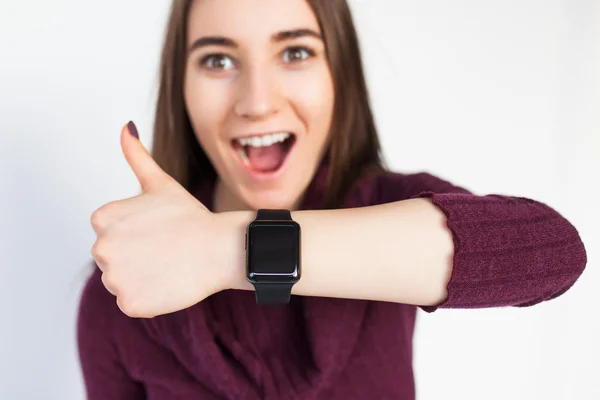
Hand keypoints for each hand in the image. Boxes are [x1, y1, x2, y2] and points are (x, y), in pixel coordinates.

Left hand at [90, 122, 225, 317]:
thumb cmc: (192, 216)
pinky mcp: (129, 303)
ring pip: (120, 282)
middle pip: (113, 259)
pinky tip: (169, 283)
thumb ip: (136, 156)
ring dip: (141, 278)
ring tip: (168, 265)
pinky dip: (149, 298)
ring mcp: (115, 278)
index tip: (158, 231)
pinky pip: (132, 303)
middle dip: (136, 256)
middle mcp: (101, 247)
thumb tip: (125, 127)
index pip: (110, 233)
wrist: (220, 248)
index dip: (136, 234)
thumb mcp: (160, 183)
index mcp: (102, 218)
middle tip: (165, 249)